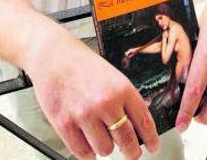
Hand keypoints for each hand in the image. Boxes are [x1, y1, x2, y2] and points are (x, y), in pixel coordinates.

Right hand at [27, 37, 159, 159]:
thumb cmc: (81, 64)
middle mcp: (105, 103)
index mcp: (122, 89)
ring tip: (100, 136)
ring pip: (105, 150)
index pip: (144, 122)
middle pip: (127, 141)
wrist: (52, 56)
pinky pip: (83, 152)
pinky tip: (87, 142)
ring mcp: (84, 115)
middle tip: (131, 153)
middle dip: (132, 152)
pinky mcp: (64, 124)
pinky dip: (87, 152)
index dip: (151, 139)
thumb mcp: (112, 76)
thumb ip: (125, 100)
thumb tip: (137, 125)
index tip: (153, 147)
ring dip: (105, 147)